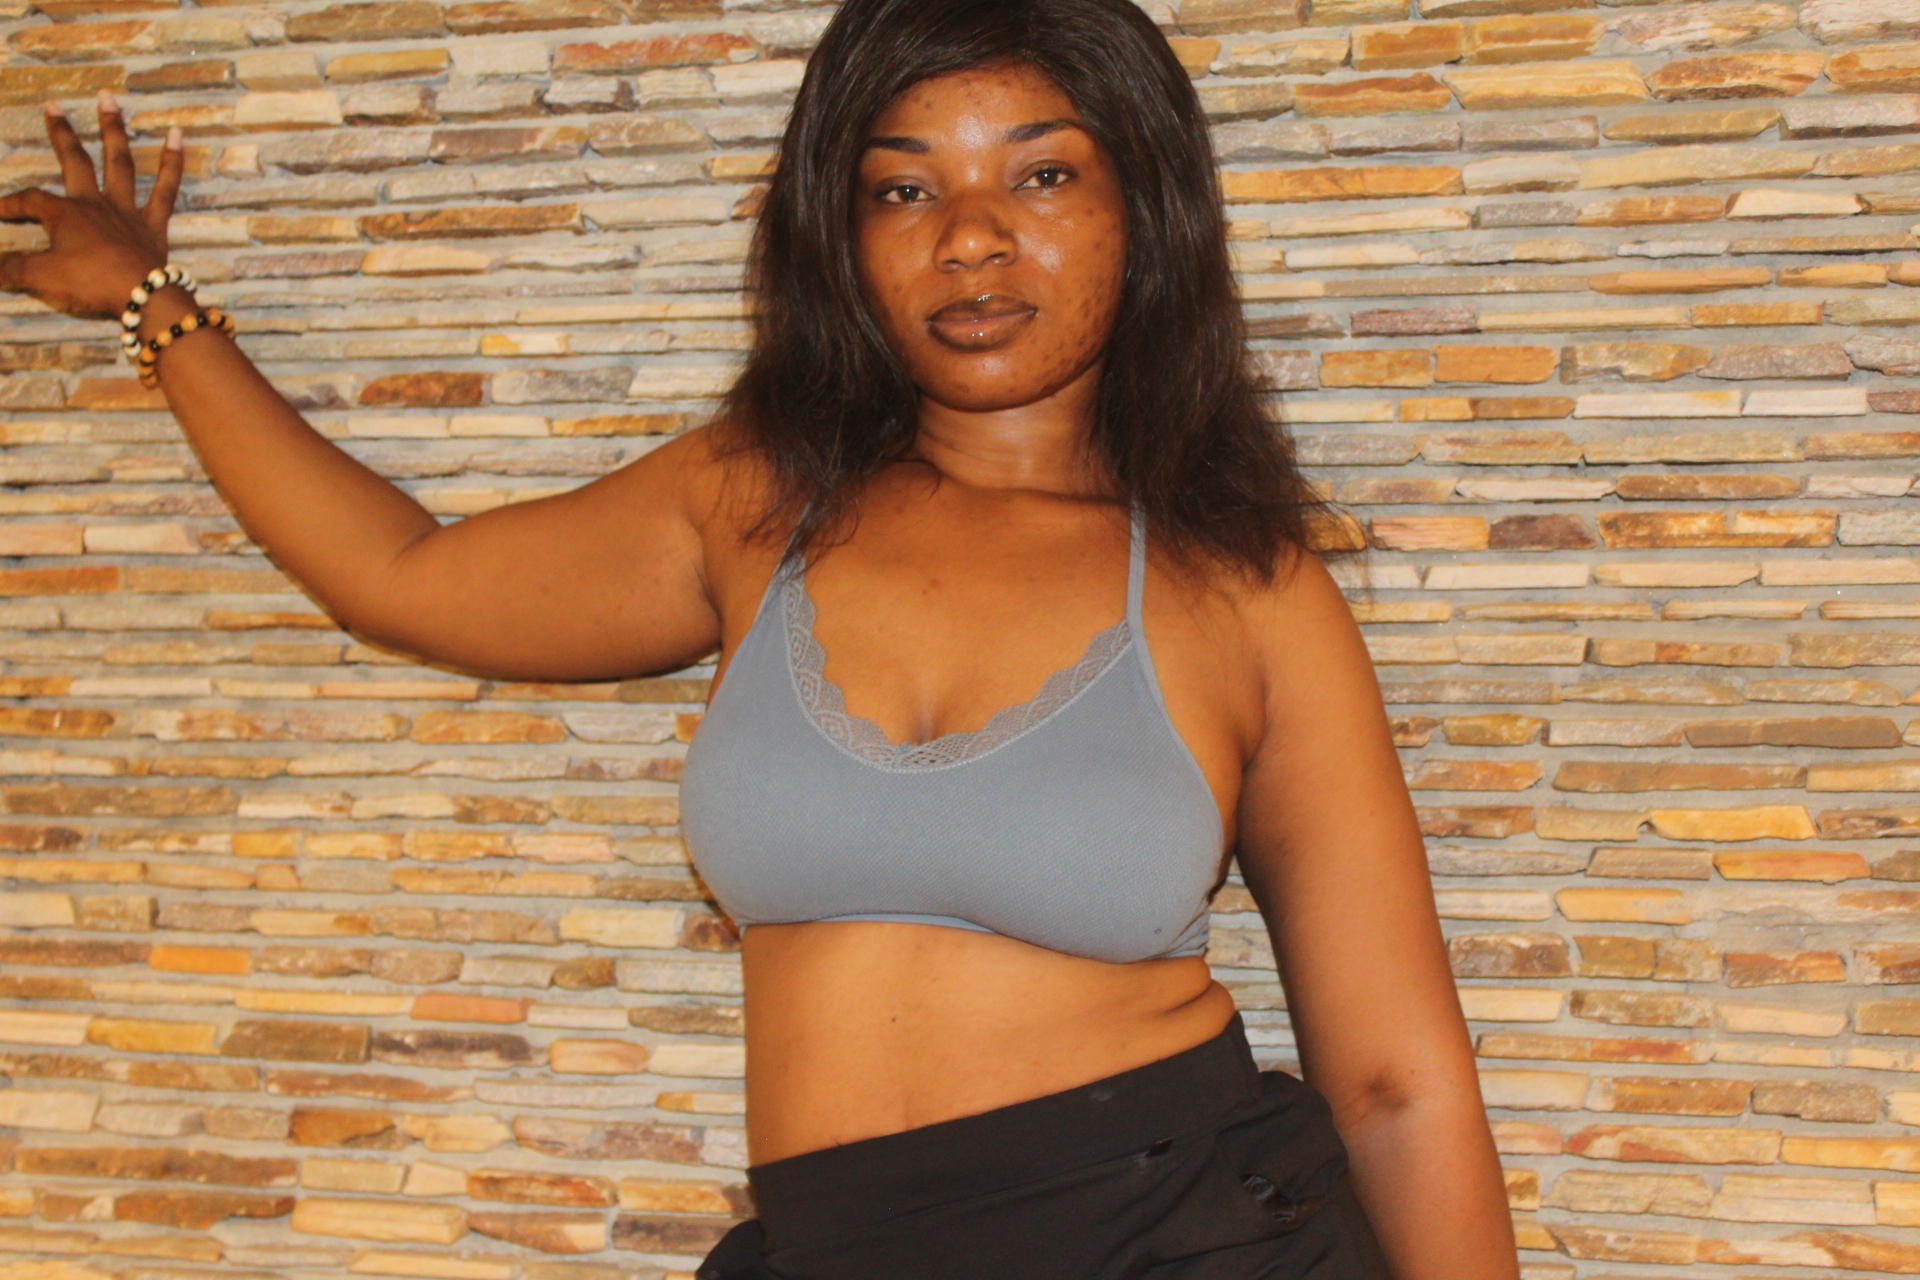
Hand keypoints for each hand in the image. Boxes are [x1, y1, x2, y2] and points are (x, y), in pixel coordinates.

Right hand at [0, 90, 184, 321]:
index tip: (0, 211)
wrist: (143, 298)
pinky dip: (173, 161)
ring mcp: (127, 210)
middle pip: (74, 160)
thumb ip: (10, 268)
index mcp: (65, 214)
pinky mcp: (155, 223)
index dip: (10, 204)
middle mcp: (95, 203)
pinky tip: (178, 136)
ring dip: (113, 129)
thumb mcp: (40, 277)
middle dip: (61, 133)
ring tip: (109, 100)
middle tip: (53, 105)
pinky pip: (167, 187)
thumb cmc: (90, 284)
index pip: (30, 200)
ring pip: (120, 161)